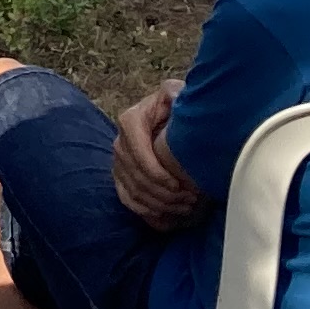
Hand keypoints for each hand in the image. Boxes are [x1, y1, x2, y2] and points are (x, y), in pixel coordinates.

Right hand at [111, 83, 203, 230]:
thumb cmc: (183, 106)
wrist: (180, 119)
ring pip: (131, 189)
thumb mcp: (179, 94)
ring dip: (158, 203)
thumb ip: (175, 94)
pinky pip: (126, 198)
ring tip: (186, 207)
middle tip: (190, 200)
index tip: (178, 184)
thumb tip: (174, 97)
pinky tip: (166, 214)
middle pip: (133, 173)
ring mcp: (119, 160)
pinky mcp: (122, 175)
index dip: (154, 171)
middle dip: (161, 191)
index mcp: (131, 120)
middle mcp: (121, 140)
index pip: (135, 149)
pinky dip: (145, 209)